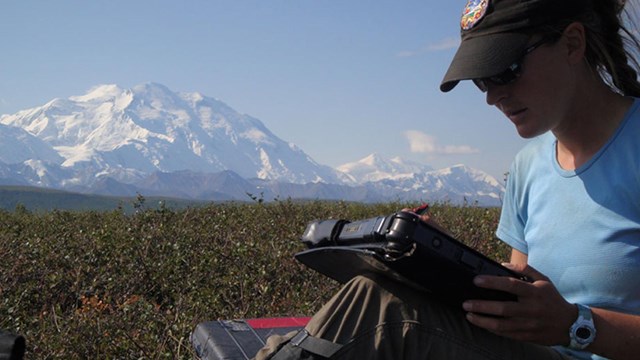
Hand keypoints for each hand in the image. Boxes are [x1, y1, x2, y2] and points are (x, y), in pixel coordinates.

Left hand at [462, 263, 576, 345]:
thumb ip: (524, 270)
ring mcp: (528, 325)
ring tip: (469, 315)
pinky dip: (491, 329)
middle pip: (503, 308)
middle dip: (481, 306)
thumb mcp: (543, 280)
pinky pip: (505, 334)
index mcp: (535, 293)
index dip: (492, 282)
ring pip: (501, 325)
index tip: (476, 281)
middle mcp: (531, 309)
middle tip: (466, 303)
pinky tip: (481, 324)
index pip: (511, 285)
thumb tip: (502, 265)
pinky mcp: (526, 336)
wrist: (570, 325)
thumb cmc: (552, 299)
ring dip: (482, 320)